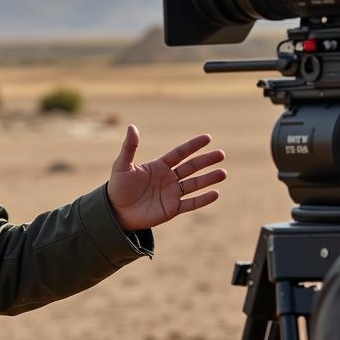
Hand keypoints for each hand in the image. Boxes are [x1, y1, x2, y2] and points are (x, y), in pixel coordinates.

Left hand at [107, 127, 225, 231]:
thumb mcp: (122, 165)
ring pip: (195, 184)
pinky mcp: (172, 209)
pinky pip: (191, 203)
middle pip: (191, 167)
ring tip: (223, 173)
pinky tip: (216, 193)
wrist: (116, 212)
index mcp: (159, 166)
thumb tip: (131, 127)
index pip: (180, 153)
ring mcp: (172, 194)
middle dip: (206, 161)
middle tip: (221, 154)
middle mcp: (168, 179)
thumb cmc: (118, 187)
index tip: (208, 138)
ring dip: (209, 179)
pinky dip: (203, 199)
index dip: (193, 146)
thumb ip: (129, 147)